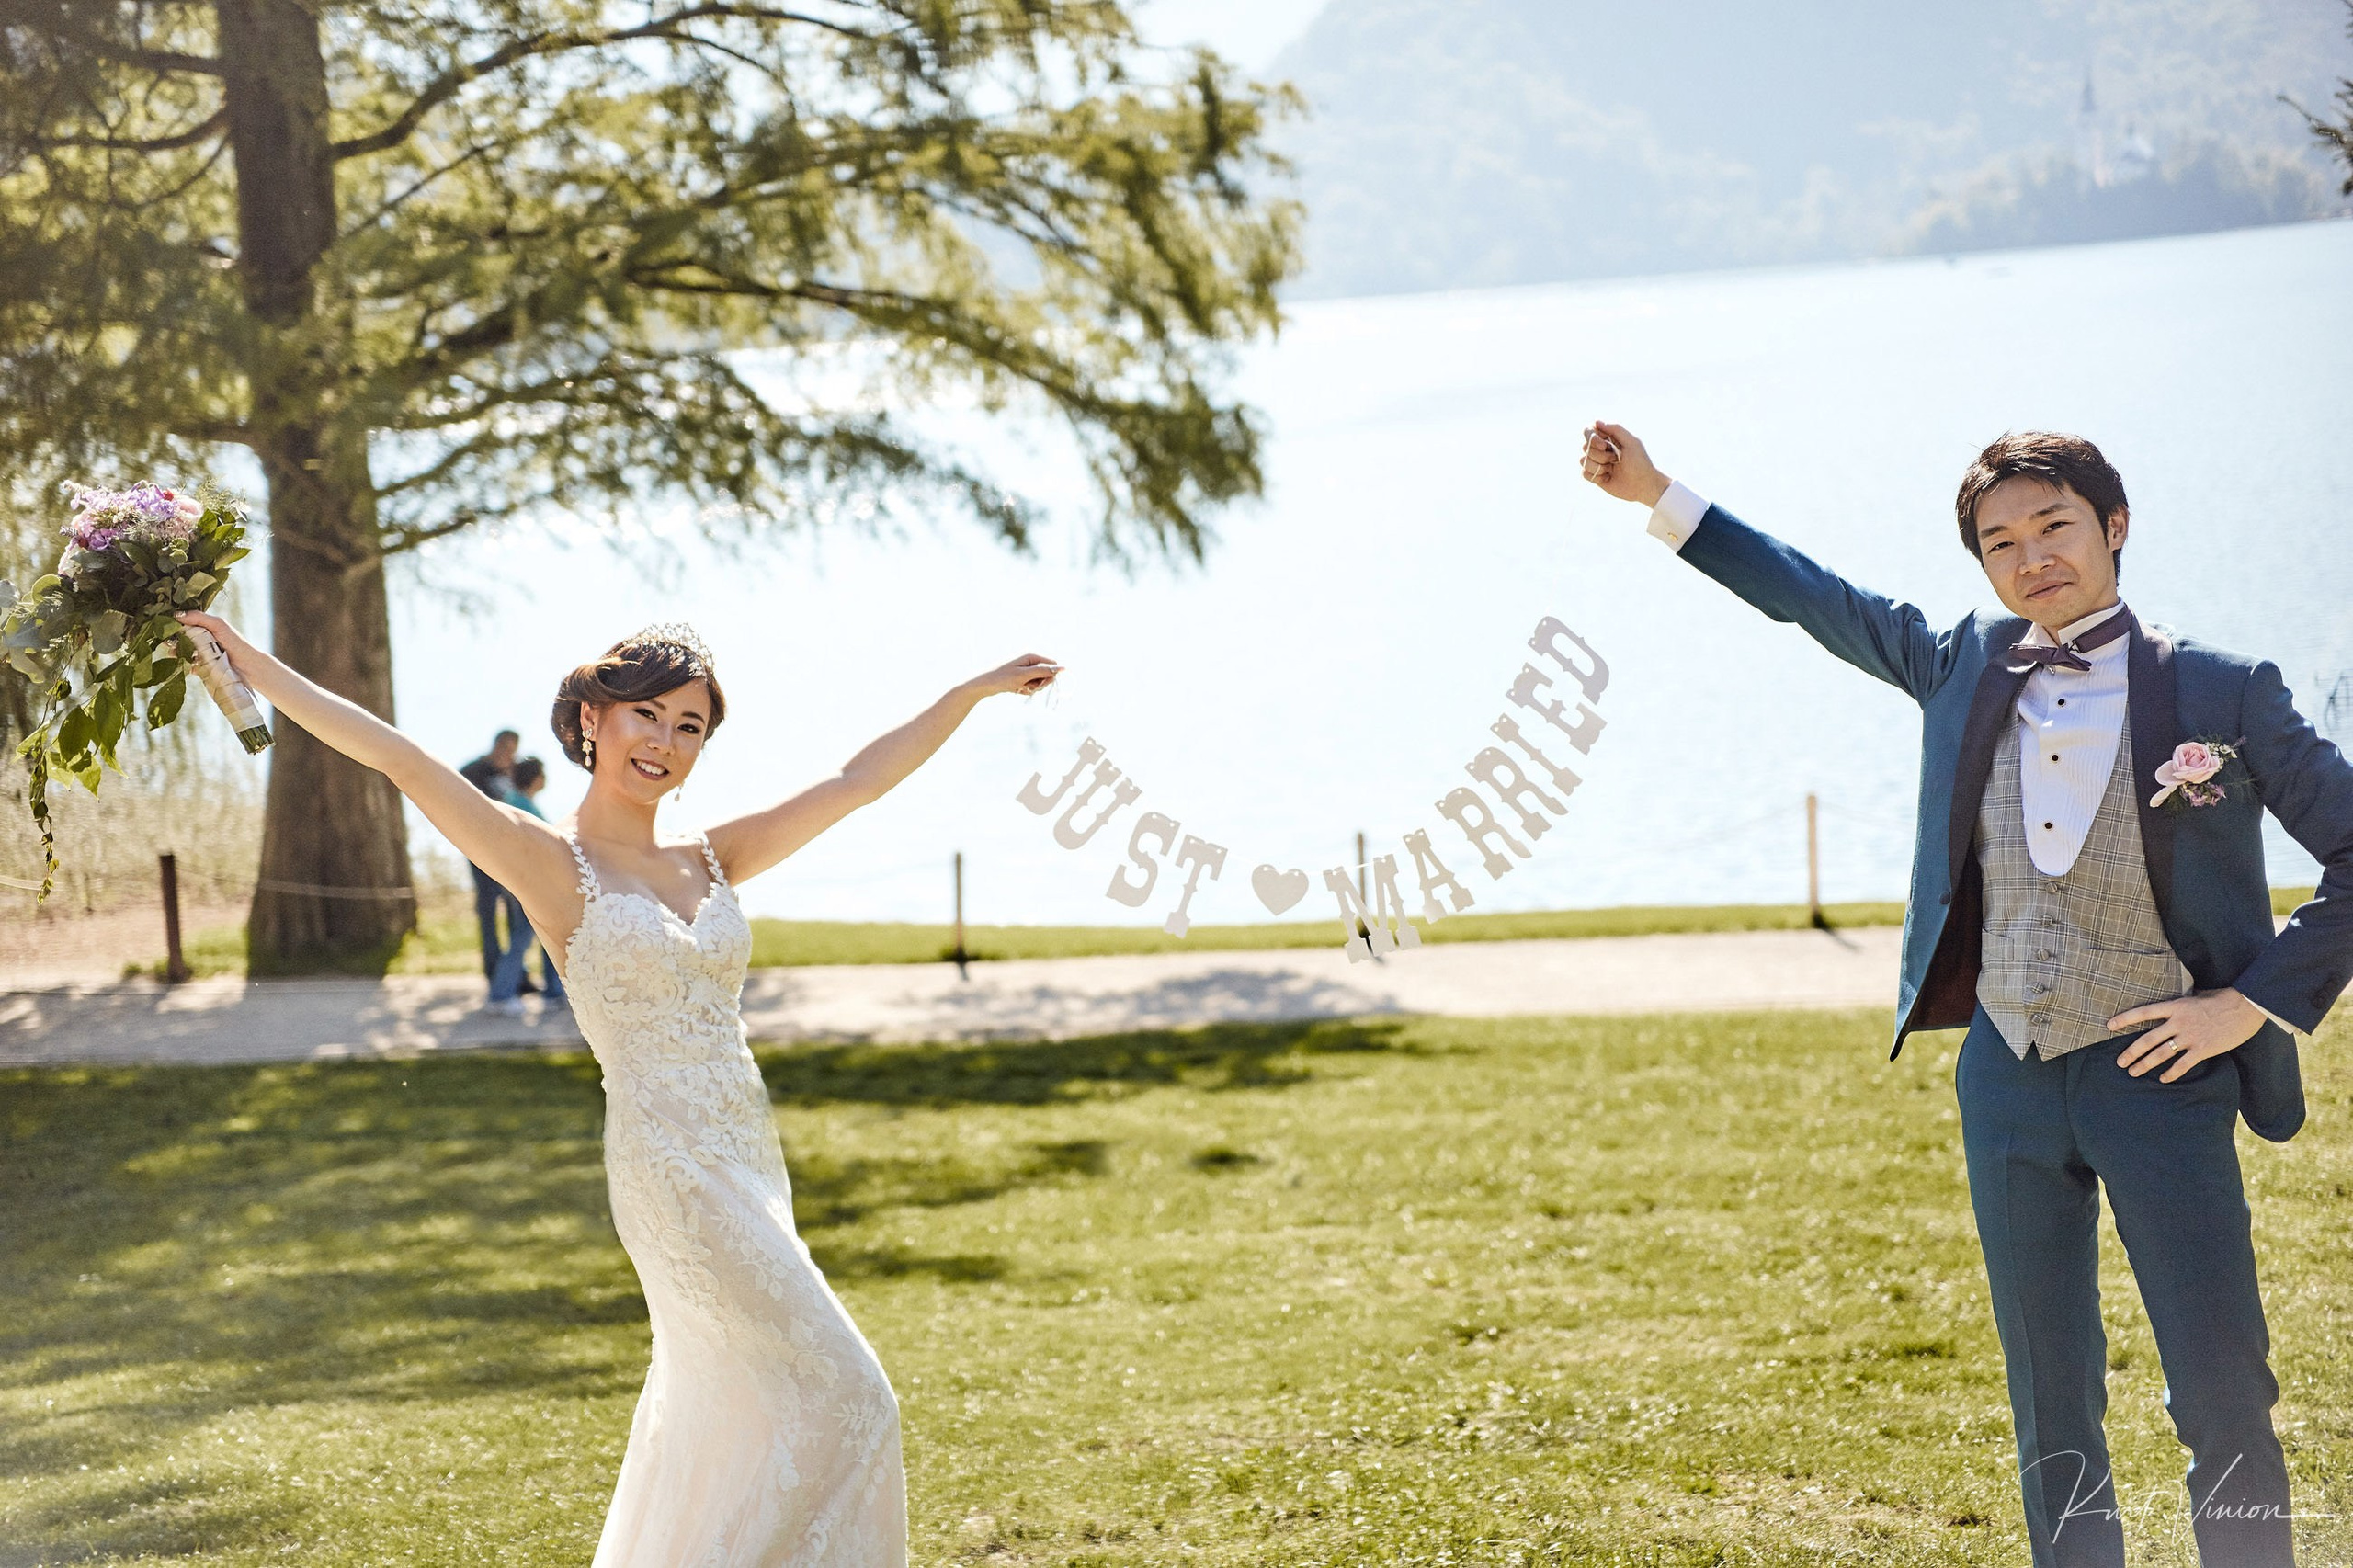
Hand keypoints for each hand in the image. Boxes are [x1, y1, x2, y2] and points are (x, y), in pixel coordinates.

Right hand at [175, 610, 260, 668]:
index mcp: (206, 628)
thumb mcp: (218, 625)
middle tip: (167, 643)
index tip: (163, 626)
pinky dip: (188, 666)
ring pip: (184, 652)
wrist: (250, 667)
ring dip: (178, 653)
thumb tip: (176, 614)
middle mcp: (203, 640)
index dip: (174, 625)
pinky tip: (190, 667)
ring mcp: (203, 654)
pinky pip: (190, 666)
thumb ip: (199, 618)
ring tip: (174, 654)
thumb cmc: (236, 643)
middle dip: (173, 640)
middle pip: (182, 638)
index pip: (185, 624)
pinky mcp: (204, 668)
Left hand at [971, 653, 1060, 698]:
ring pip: (1038, 681)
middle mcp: (1029, 660)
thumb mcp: (1024, 675)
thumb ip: (1043, 671)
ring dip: (1031, 688)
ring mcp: (1024, 669)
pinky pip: (1029, 685)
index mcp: (1031, 655)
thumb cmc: (1002, 678)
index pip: (1052, 665)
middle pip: (1046, 674)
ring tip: (1018, 688)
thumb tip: (1062, 668)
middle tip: (1027, 687)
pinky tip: (1015, 690)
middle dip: (1039, 684)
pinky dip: (1024, 689)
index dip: (1049, 676)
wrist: (982, 684)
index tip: (1040, 684)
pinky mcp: (1019, 677)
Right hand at [1579, 420, 1670, 507]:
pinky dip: (1596, 476)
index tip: (1603, 445)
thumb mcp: (1631, 442)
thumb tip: (1596, 422)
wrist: (1642, 486)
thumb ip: (1615, 429)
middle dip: (1600, 455)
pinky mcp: (1594, 476)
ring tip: (1612, 469)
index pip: (1589, 431)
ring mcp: (1597, 463)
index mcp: (1609, 438)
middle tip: (1615, 459)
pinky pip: (1584, 473)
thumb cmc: (1640, 463)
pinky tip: (1608, 478)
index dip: (1592, 438)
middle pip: (1585, 446)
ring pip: (1583, 460)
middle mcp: (1601, 449)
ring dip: (1599, 466)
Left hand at [2109, 987, 2266, 1080]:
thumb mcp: (2196, 996)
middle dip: (2131, 1053)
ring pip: (2161, 1054)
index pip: (2143, 1012)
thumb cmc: (2222, 999)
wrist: (2246, 1007)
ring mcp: (2190, 1036)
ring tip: (2133, 1073)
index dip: (2124, 1019)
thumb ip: (2180, 1005)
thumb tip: (2170, 1009)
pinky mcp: (2203, 1049)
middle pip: (2147, 1039)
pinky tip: (2163, 1079)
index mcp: (2175, 1006)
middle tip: (2119, 1062)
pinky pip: (2183, 1064)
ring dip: (2145, 1065)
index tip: (2108, 1026)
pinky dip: (2172, 1073)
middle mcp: (2178, 1022)